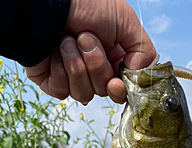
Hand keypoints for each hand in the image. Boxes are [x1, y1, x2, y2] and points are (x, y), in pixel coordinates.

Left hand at [25, 0, 155, 104]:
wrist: (47, 3)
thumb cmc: (86, 3)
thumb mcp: (126, 21)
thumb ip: (143, 51)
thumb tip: (137, 77)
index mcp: (113, 58)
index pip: (121, 89)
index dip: (119, 90)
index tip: (115, 82)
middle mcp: (94, 70)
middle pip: (103, 91)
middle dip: (95, 65)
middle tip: (85, 38)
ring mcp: (72, 77)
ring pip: (83, 94)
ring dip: (77, 65)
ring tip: (67, 40)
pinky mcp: (52, 81)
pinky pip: (62, 91)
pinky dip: (60, 70)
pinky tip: (55, 51)